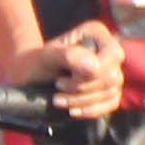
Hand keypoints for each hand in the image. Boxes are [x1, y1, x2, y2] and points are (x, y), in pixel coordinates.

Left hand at [5, 18, 125, 119]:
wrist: (31, 78)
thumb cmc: (37, 63)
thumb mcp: (47, 57)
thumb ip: (69, 56)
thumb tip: (95, 66)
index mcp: (96, 33)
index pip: (112, 55)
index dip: (91, 73)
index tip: (61, 79)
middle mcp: (109, 50)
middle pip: (112, 77)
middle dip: (82, 89)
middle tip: (58, 87)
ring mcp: (112, 71)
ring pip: (111, 92)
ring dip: (82, 101)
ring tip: (58, 100)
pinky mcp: (110, 90)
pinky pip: (112, 103)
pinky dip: (91, 110)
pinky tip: (73, 110)